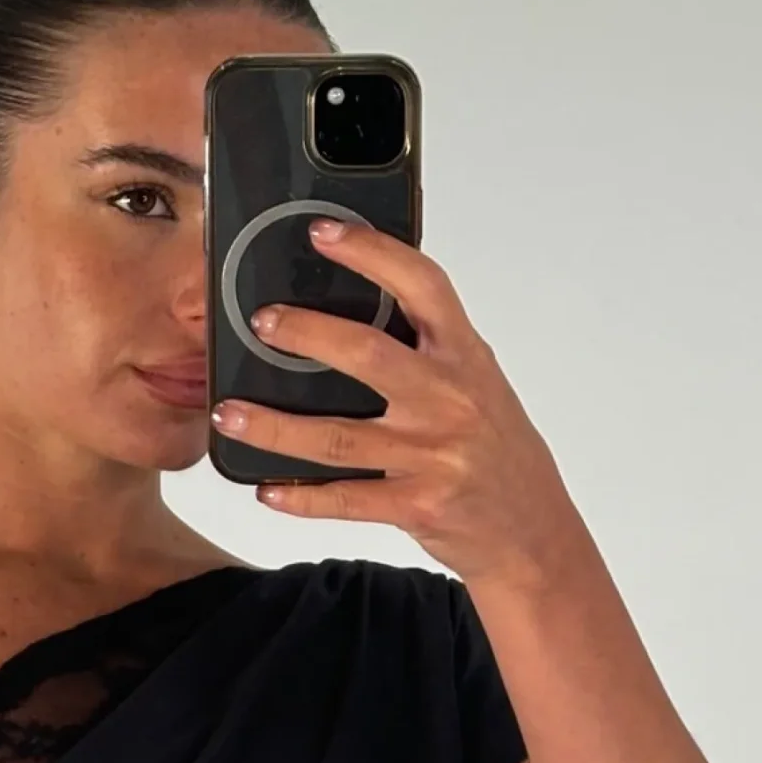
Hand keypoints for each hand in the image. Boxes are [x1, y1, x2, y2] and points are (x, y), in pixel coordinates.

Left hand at [210, 218, 583, 591]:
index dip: (373, 253)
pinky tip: (267, 489)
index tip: (324, 232)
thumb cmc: (497, 450)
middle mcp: (451, 399)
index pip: (423, 286)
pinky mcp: (418, 505)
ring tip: (229, 413)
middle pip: (368, 354)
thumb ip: (428, 349)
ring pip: (338, 437)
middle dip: (307, 334)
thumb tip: (355, 307)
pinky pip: (346, 499)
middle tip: (261, 322)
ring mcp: (434, 455)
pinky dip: (301, 496)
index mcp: (465, 357)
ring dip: (275, 427)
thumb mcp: (477, 383)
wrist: (532, 530)